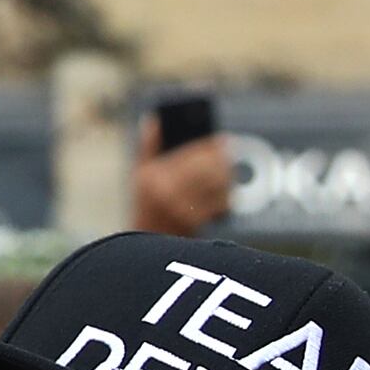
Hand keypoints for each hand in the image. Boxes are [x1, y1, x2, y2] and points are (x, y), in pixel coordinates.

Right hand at [131, 122, 231, 237]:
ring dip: (227, 176)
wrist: (146, 250)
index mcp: (154, 177)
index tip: (222, 140)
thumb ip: (148, 146)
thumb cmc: (146, 206)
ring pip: (216, 185)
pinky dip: (227, 197)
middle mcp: (167, 193)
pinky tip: (225, 193)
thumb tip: (154, 119)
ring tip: (228, 171)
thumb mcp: (140, 175)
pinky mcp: (195, 224)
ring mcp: (182, 210)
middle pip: (207, 169)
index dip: (211, 146)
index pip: (190, 154)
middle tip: (228, 153)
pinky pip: (219, 205)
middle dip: (222, 159)